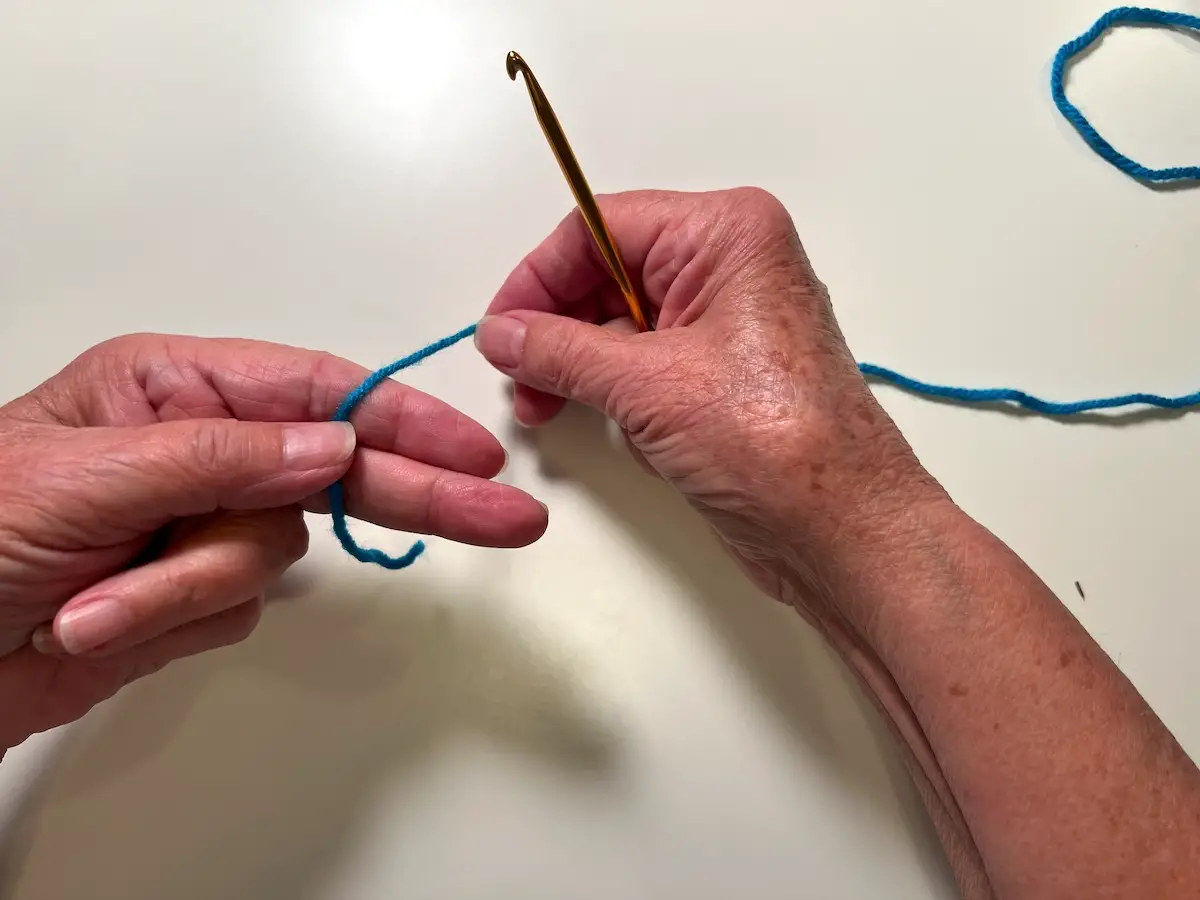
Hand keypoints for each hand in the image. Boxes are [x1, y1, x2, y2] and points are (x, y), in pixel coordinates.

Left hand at [0, 334, 545, 749]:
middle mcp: (199, 451)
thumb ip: (223, 455)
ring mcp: (199, 527)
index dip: (405, 421)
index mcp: (172, 389)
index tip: (474, 453)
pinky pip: (236, 609)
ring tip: (96, 598)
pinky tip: (97, 618)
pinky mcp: (191, 596)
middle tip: (507, 518)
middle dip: (418, 495)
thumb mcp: (88, 474)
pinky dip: (170, 621)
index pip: (319, 393)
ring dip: (185, 587)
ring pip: (274, 555)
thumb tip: (333, 444)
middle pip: (338, 470)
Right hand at [476, 188, 941, 619]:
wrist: (843, 532)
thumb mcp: (647, 385)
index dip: (539, 276)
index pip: (602, 226)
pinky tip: (619, 432)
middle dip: (559, 328)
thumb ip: (559, 350)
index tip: (498, 329)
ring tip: (548, 408)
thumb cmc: (771, 443)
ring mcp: (727, 326)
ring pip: (623, 326)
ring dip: (583, 369)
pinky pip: (647, 368)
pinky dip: (619, 397)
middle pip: (609, 274)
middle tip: (518, 377)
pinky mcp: (722, 380)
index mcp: (726, 234)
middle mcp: (730, 267)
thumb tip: (499, 333)